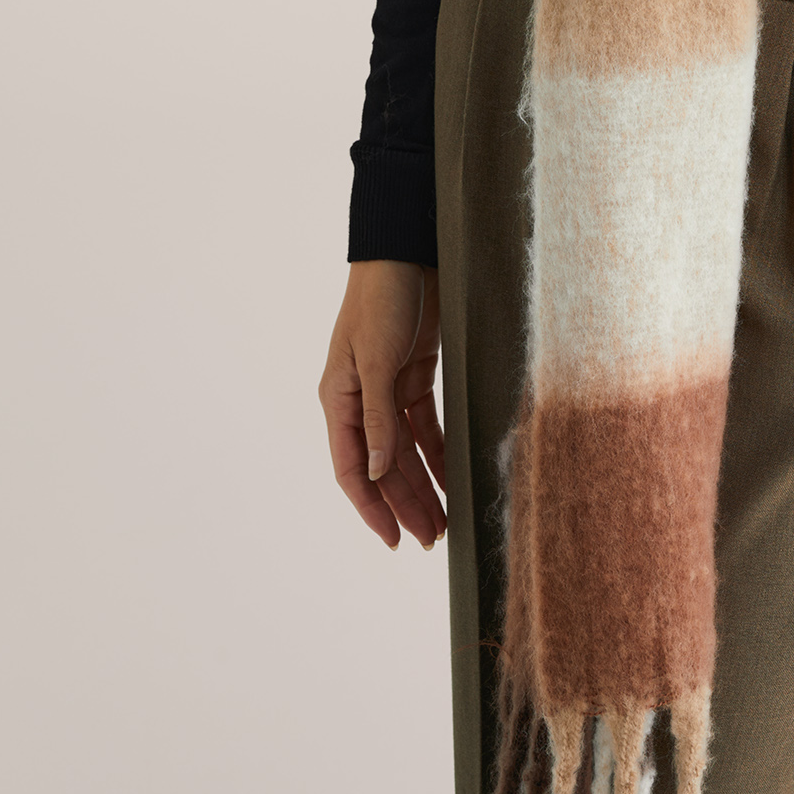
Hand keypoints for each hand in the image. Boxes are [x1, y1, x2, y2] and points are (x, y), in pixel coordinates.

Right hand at [319, 260, 445, 550]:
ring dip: (423, 485)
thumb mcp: (377, 359)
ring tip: (445, 521)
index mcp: (339, 399)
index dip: (372, 508)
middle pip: (383, 467)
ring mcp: (387, 389)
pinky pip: (424, 426)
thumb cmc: (381, 299)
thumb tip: (379, 472)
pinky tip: (453, 476)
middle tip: (432, 539)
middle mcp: (360, 400)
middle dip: (405, 504)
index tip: (394, 541)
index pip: (353, 469)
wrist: (406, 252)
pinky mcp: (413, 375)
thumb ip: (379, 417)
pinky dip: (438, 451)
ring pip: (405, 452)